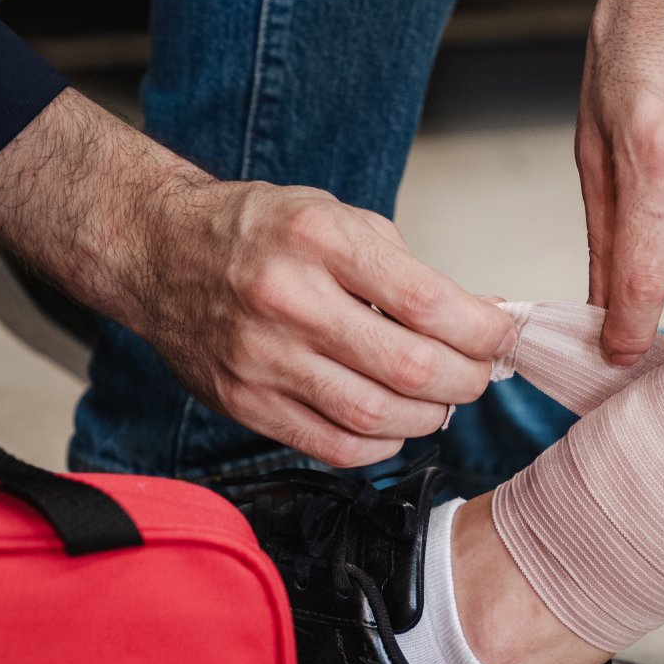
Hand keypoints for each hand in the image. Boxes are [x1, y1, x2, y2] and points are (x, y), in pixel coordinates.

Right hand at [0, 91, 514, 467]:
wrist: (158, 252)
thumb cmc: (254, 232)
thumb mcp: (334, 217)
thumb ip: (403, 269)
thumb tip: (477, 321)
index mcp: (319, 239)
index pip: (428, 302)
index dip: (484, 331)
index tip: (504, 337)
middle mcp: (288, 299)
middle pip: (409, 368)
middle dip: (465, 380)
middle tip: (479, 375)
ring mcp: (261, 357)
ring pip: (375, 417)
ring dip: (428, 417)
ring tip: (439, 400)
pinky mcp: (244, 401)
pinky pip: (331, 446)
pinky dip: (379, 446)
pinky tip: (392, 426)